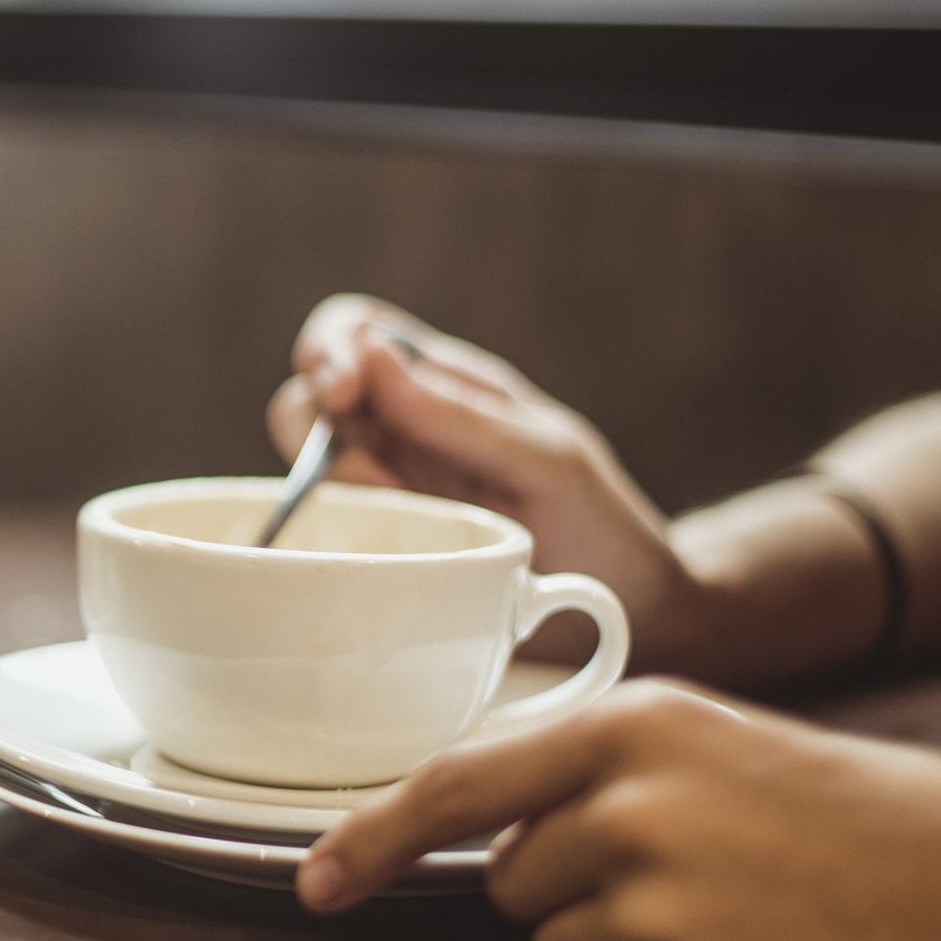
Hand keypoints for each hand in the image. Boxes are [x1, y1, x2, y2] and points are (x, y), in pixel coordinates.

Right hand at [268, 294, 693, 659]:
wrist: (633, 611)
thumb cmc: (601, 522)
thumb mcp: (547, 460)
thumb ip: (462, 415)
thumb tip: (373, 358)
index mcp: (444, 382)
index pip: (354, 329)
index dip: (329, 349)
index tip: (343, 393)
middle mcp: (404, 428)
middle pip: (308, 394)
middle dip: (315, 423)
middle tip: (376, 476)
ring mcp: (389, 489)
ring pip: (309, 462)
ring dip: (332, 485)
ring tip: (406, 516)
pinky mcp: (382, 547)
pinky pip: (326, 527)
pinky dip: (328, 535)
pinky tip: (381, 555)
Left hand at [296, 682, 940, 940]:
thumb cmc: (869, 820)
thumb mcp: (724, 747)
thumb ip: (604, 769)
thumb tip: (501, 829)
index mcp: (633, 723)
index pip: (457, 779)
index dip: (371, 835)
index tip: (315, 880)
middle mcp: (624, 803)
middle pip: (505, 873)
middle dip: (563, 887)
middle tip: (683, 877)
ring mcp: (651, 900)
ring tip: (727, 917)